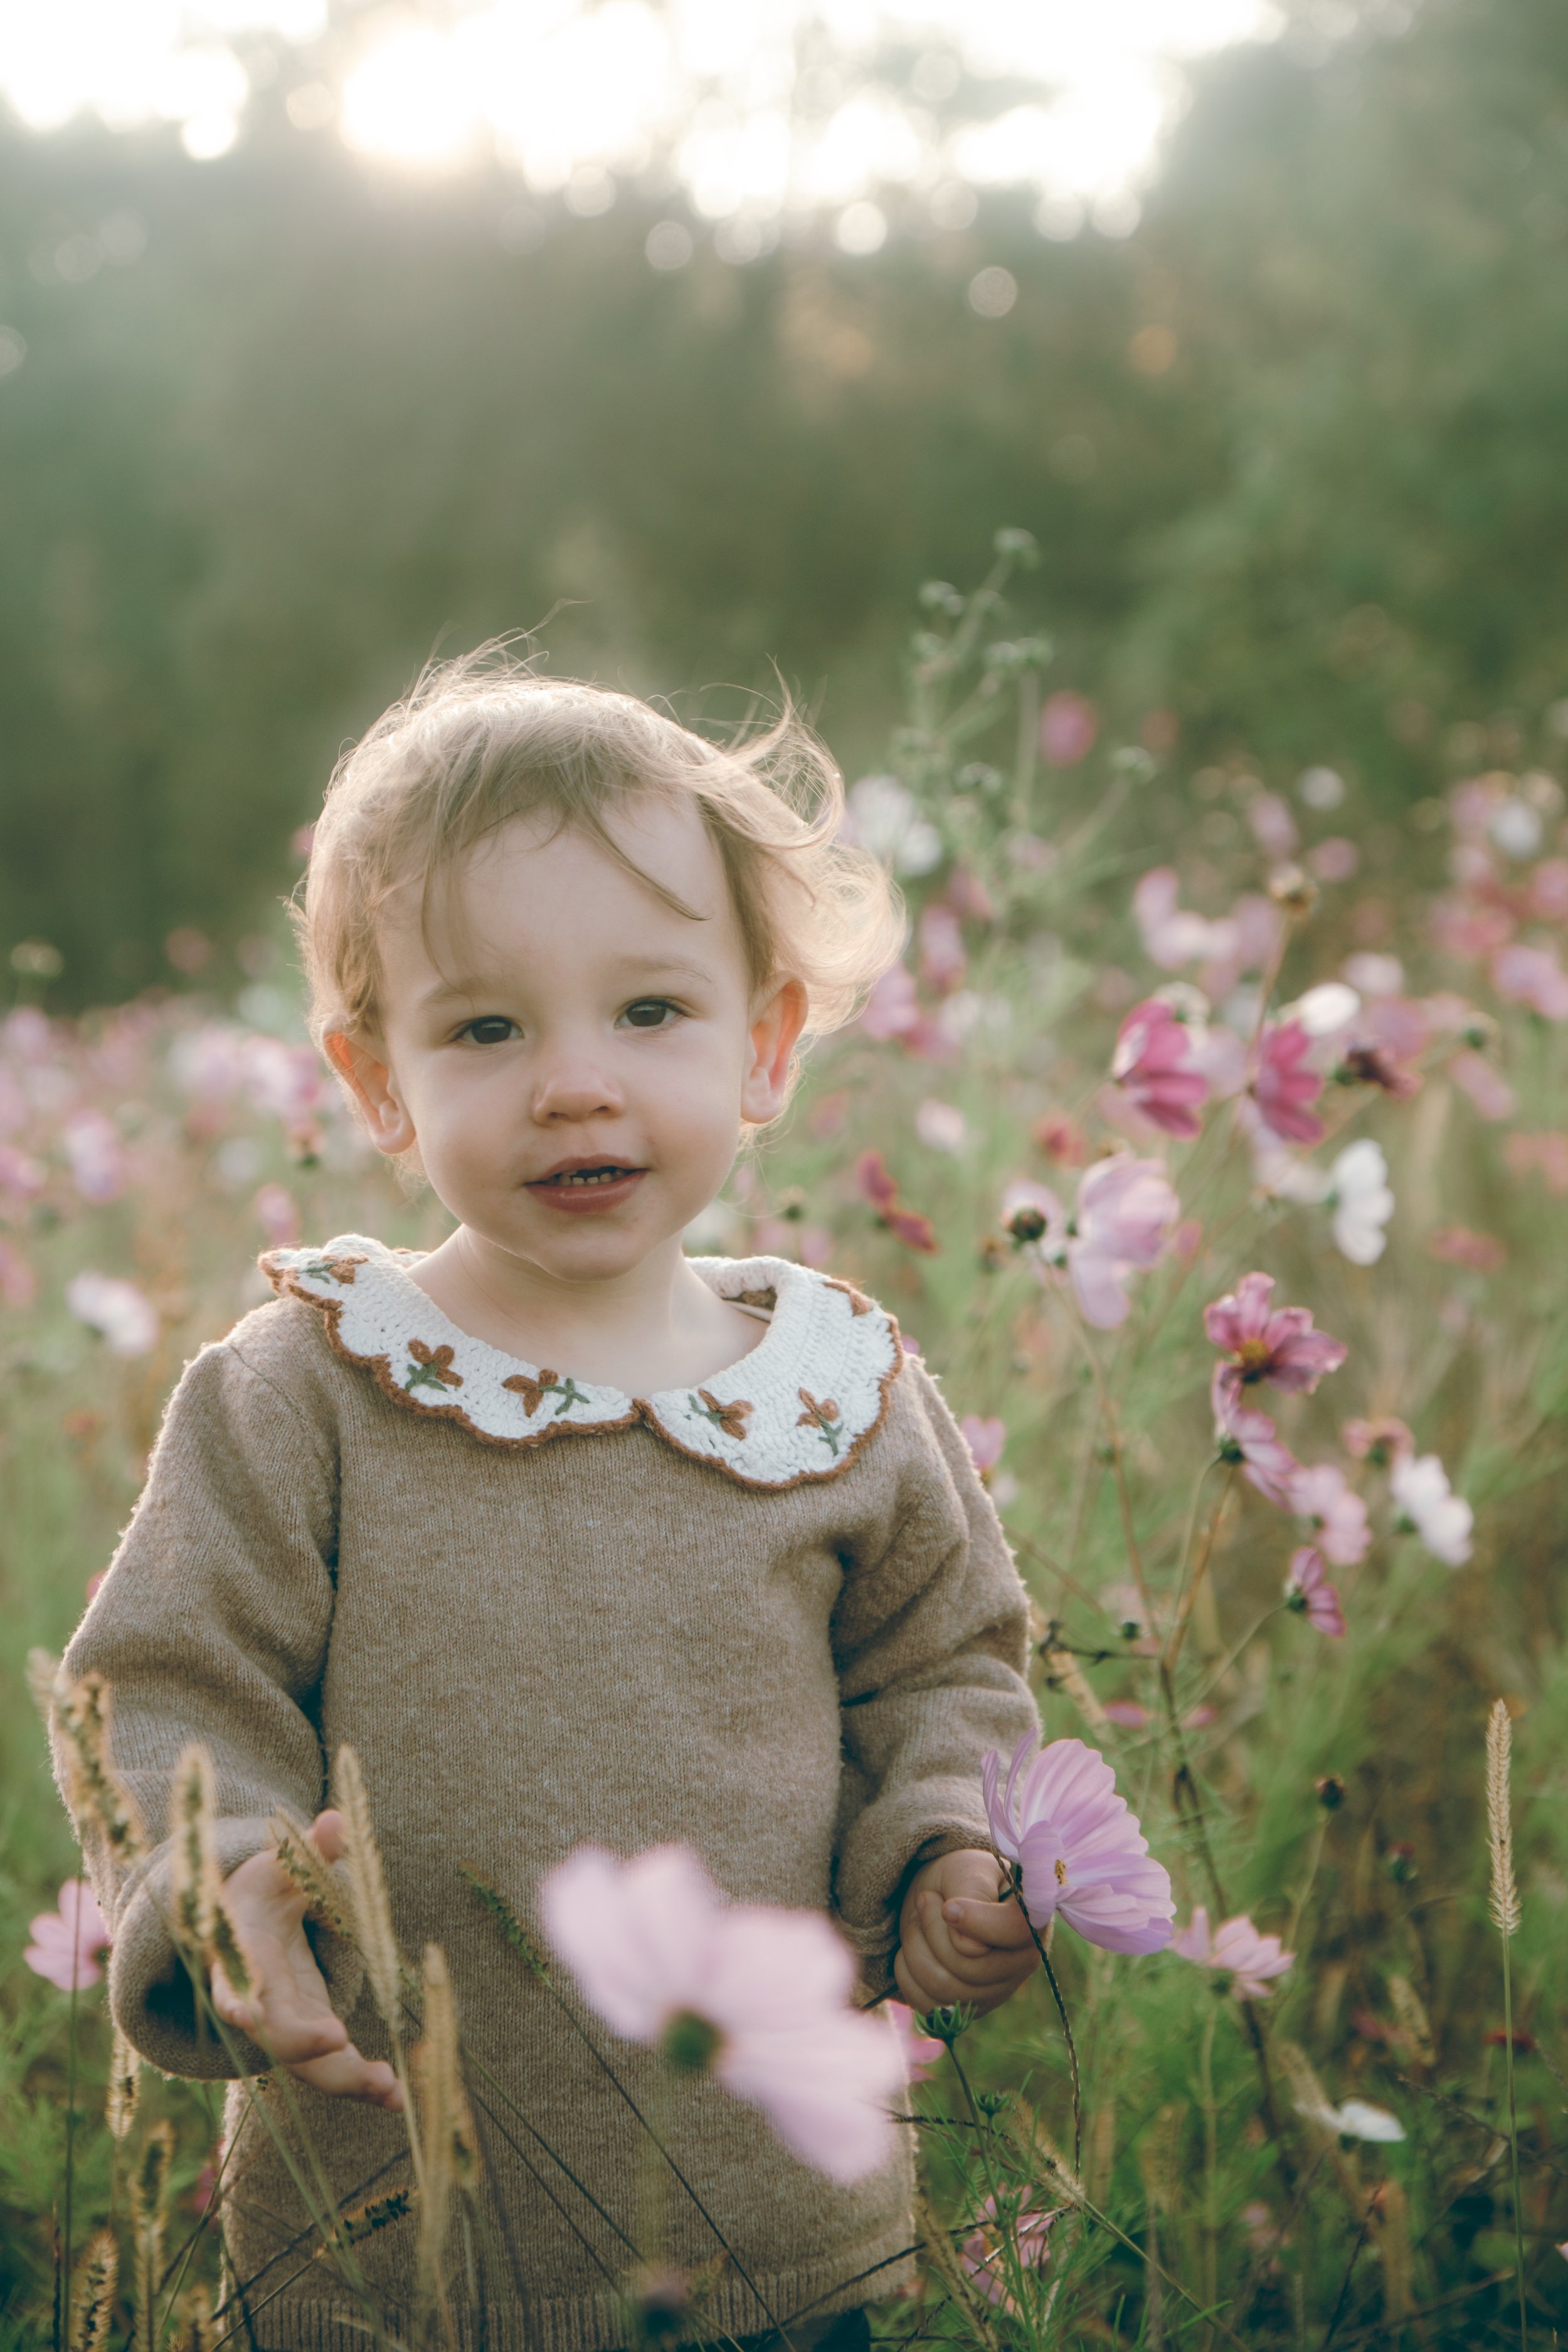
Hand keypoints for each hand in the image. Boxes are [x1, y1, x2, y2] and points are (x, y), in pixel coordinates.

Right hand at [211, 1810, 402, 2108]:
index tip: (277, 2020)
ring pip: (305, 2067)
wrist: (242, 1926)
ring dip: (346, 2081)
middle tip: (352, 2055)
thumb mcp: (277, 1864)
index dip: (254, 2007)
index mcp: (246, 1958)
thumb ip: (305, 1850)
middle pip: (275, 2039)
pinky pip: (329, 2067)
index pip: (241, 1990)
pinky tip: (395, 2096)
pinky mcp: (309, 2034)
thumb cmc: (259, 1890)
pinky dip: (358, 2083)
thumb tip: (337, 1819)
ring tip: (393, 2094)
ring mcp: (285, 2024)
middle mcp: (260, 2002)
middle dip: (308, 2050)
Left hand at [893, 1848, 1037, 2017]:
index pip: (1015, 1932)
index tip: (947, 1906)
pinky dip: (908, 1974)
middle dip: (933, 1930)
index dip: (976, 1922)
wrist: (938, 1899)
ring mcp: (996, 1991)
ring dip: (916, 1949)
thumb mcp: (966, 1868)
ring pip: (947, 1990)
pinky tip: (910, 1950)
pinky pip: (929, 2007)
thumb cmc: (959, 1878)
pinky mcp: (968, 2009)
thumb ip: (972, 1893)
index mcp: (1032, 1920)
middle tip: (925, 1900)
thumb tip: (970, 1947)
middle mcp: (1021, 1962)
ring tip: (915, 1921)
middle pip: (972, 1967)